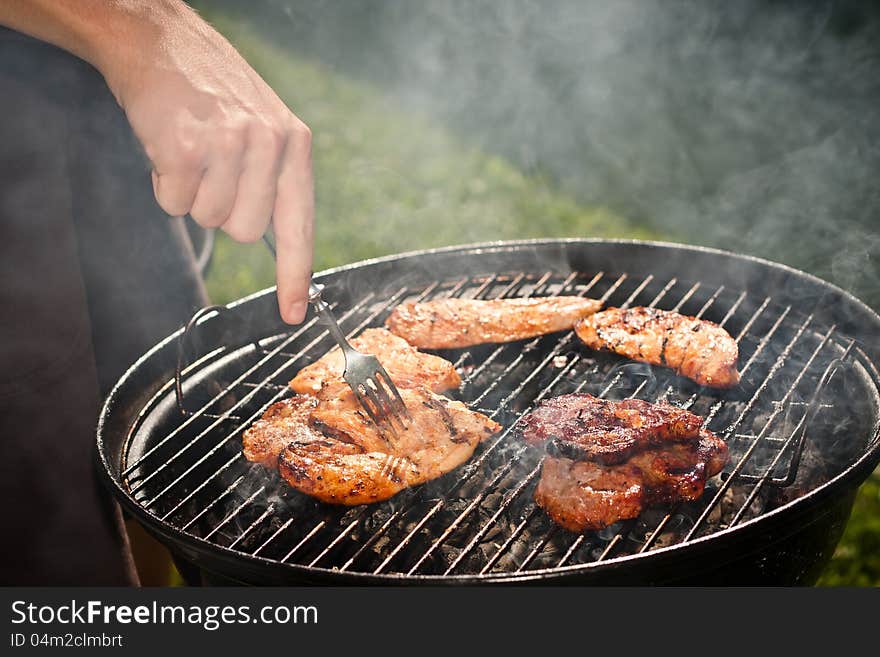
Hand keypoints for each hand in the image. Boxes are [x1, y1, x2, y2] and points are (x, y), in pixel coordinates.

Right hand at [99, 5, 313, 323]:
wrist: (159, 39)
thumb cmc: (211, 92)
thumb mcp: (263, 126)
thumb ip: (274, 178)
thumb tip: (271, 239)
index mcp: (295, 145)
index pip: (300, 225)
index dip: (295, 275)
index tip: (293, 312)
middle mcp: (270, 144)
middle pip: (246, 232)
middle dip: (222, 211)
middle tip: (210, 168)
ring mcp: (230, 144)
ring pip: (209, 219)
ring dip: (191, 194)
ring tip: (190, 151)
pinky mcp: (188, 147)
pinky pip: (173, 203)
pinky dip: (163, 184)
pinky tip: (167, 146)